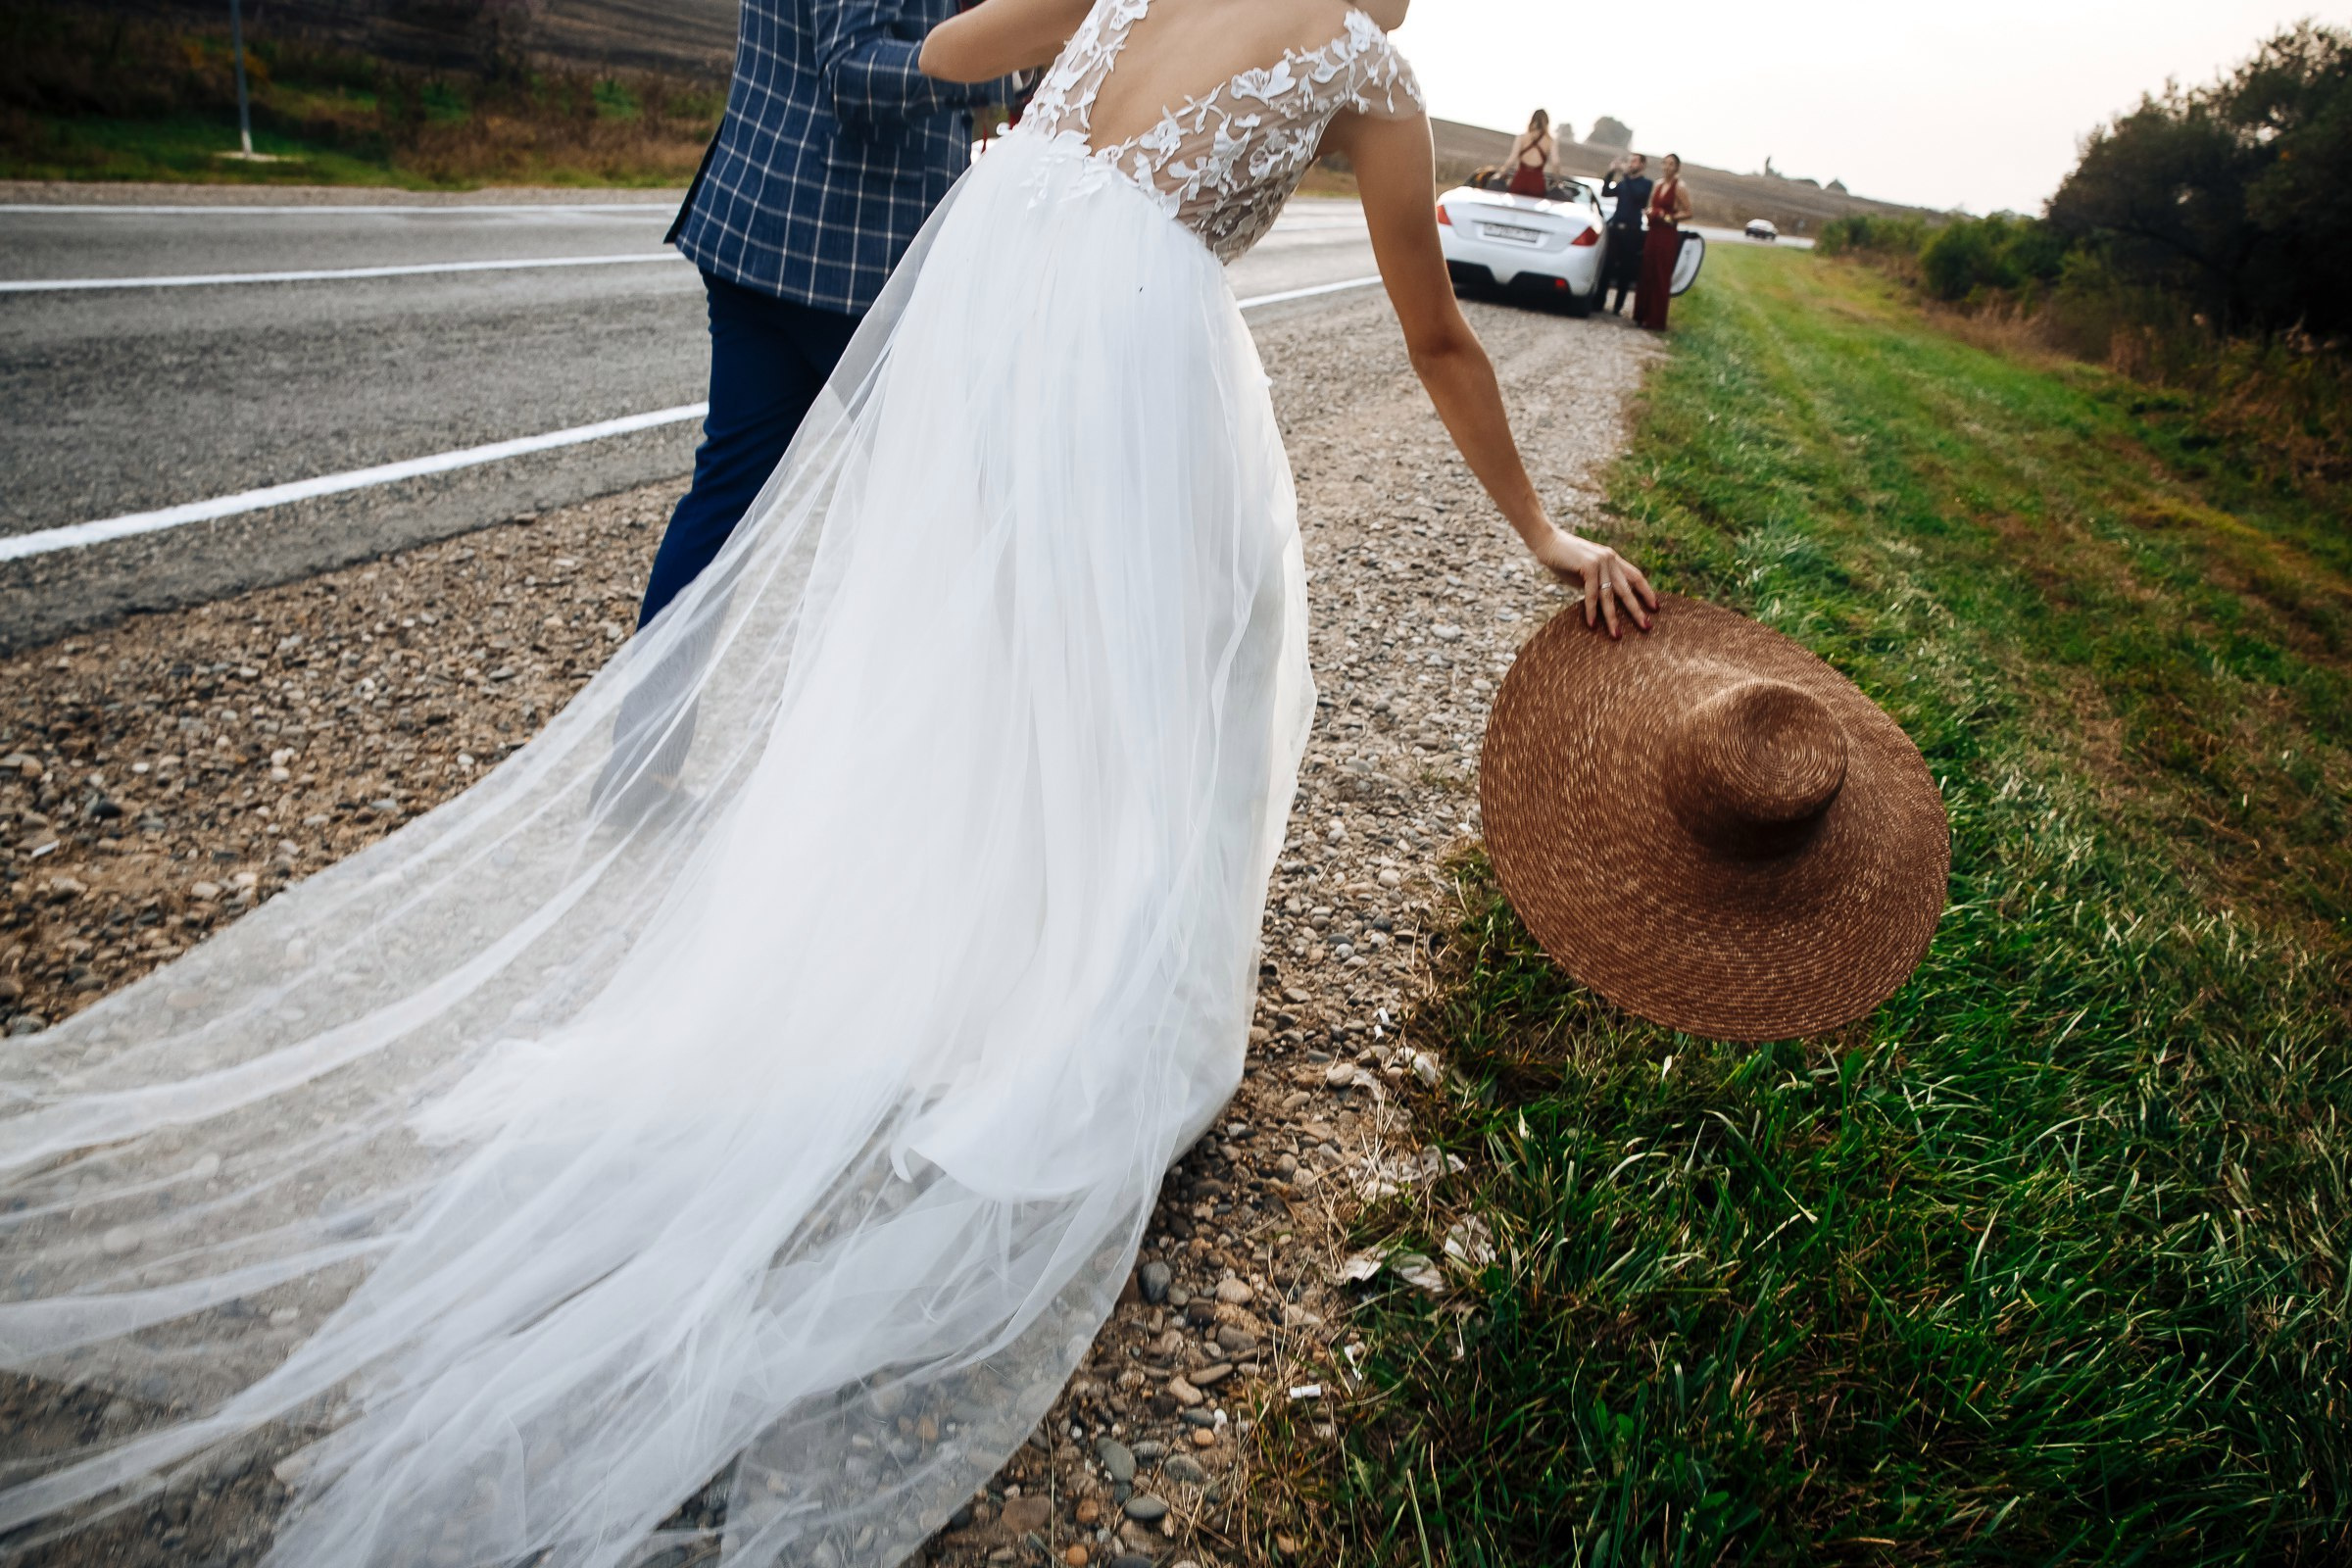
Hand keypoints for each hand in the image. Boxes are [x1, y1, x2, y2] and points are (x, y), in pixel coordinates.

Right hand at [1529, 528, 1656, 637]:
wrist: (1546, 541)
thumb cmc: (1563, 559)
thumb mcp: (1585, 573)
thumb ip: (1597, 584)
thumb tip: (1604, 604)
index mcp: (1612, 559)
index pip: (1635, 576)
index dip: (1647, 592)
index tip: (1655, 608)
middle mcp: (1610, 559)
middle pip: (1628, 589)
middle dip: (1637, 610)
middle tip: (1647, 627)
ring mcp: (1600, 562)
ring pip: (1610, 595)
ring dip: (1613, 618)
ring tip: (1617, 635)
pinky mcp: (1588, 566)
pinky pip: (1592, 593)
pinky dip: (1591, 610)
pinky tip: (1592, 625)